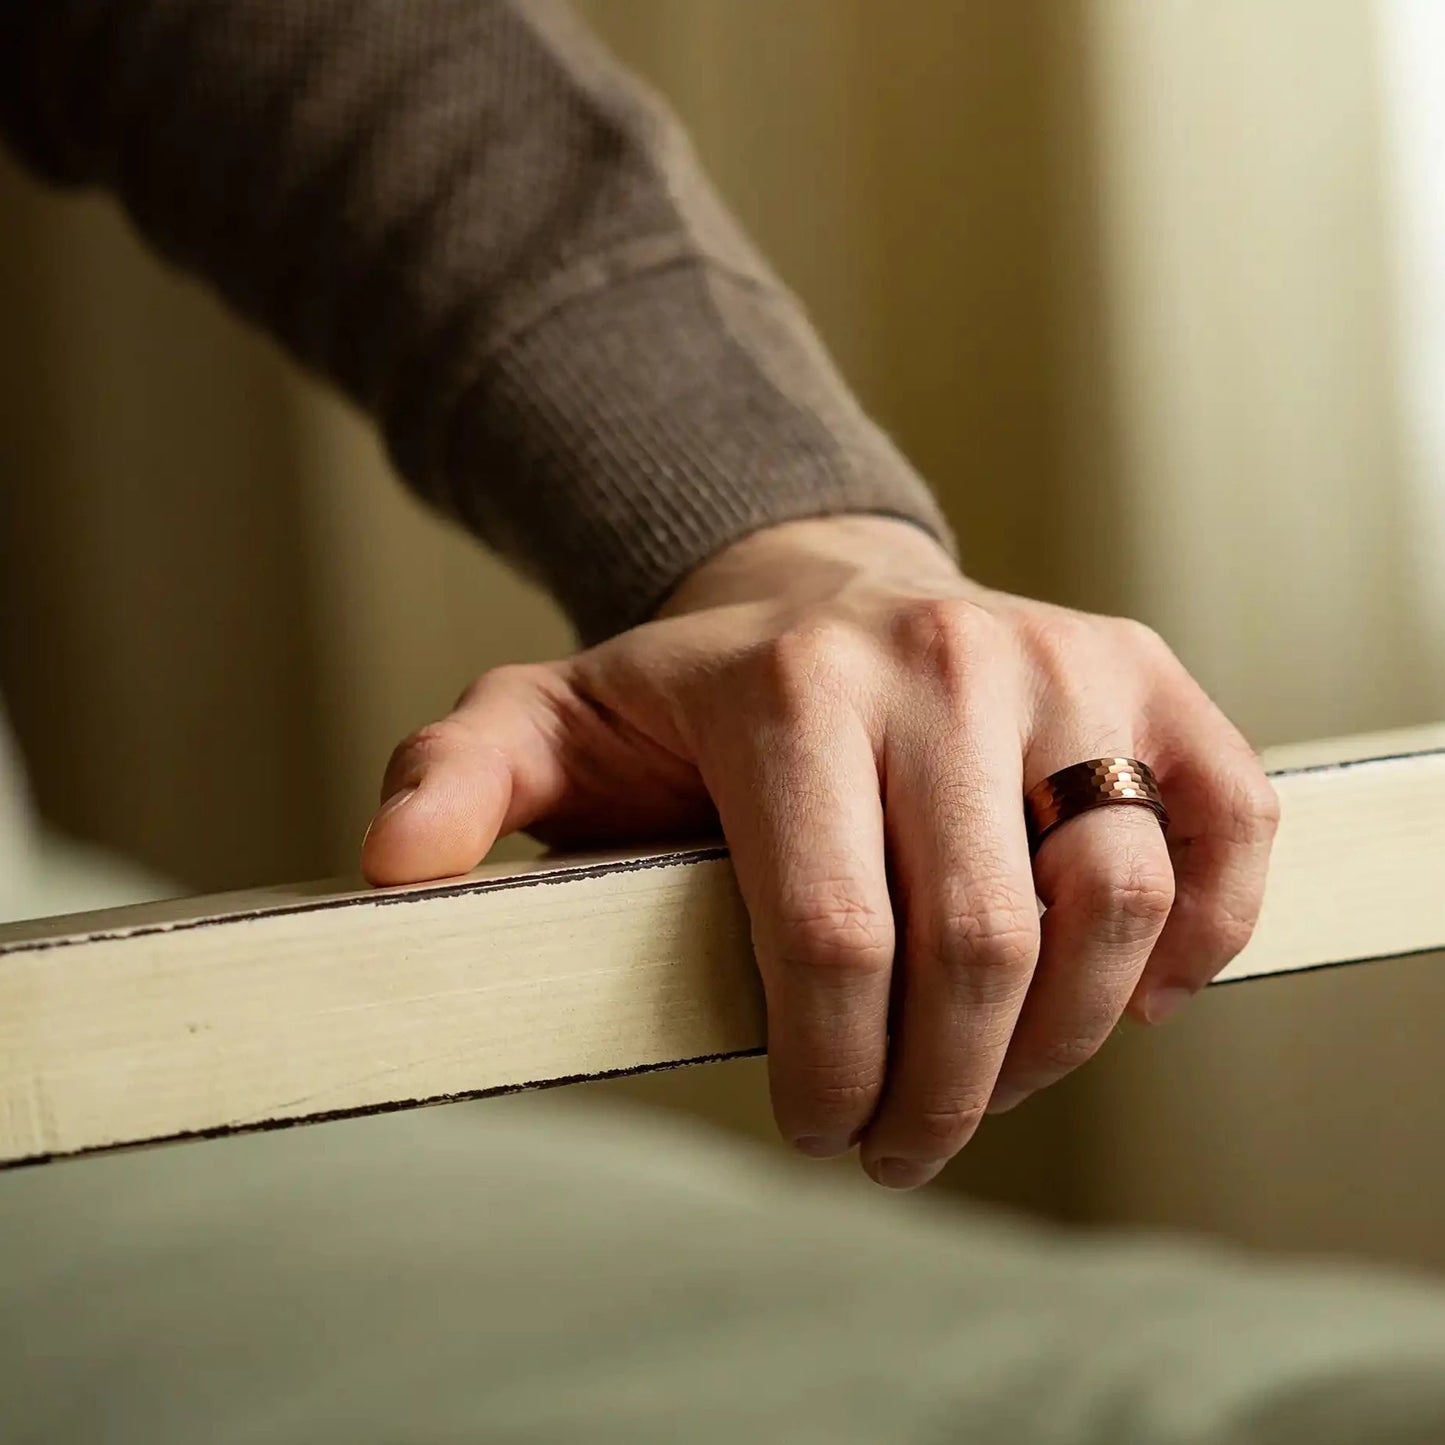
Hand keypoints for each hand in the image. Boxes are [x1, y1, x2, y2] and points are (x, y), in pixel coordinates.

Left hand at [362, 515, 1277, 1188]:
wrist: (824, 598)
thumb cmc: (694, 694)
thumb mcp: (550, 725)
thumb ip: (460, 781)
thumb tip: (387, 874)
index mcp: (788, 690)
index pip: (832, 938)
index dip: (834, 1073)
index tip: (820, 1130)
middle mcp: (940, 659)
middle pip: (982, 945)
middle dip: (947, 1092)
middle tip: (904, 1140)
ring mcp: (1059, 660)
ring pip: (1120, 901)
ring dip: (1064, 1038)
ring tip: (995, 1075)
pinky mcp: (1146, 674)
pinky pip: (1225, 828)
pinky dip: (1206, 936)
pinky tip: (1131, 990)